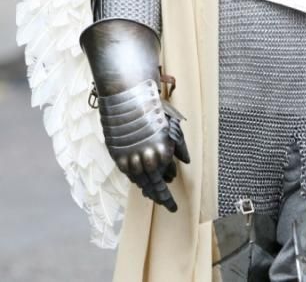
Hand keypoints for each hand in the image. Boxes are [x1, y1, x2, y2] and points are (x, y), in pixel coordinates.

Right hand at [99, 81, 189, 211]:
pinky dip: (136, 180)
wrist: (129, 98)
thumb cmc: (154, 109)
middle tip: (168, 206)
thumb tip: (186, 161)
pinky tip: (141, 183)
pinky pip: (129, 174)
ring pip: (140, 182)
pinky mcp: (119, 156)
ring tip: (154, 197)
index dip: (169, 186)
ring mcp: (132, 158)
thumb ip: (179, 146)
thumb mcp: (172, 127)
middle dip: (161, 197)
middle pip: (154, 185)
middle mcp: (147, 158)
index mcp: (163, 152)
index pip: (167, 177)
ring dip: (148, 190)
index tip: (173, 199)